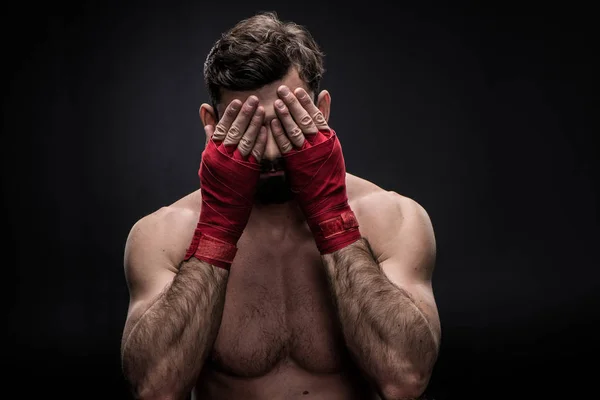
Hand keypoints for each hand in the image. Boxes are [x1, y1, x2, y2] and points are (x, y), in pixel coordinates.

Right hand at [185, 96, 266, 268]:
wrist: (221, 214)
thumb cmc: (214, 187)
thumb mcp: (207, 160)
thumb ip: (209, 137)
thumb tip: (206, 115)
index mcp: (212, 153)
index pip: (221, 128)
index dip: (230, 114)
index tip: (239, 101)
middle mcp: (223, 157)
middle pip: (235, 130)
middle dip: (245, 114)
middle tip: (254, 99)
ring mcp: (236, 165)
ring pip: (246, 140)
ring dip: (255, 124)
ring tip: (263, 109)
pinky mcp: (248, 174)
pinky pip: (256, 154)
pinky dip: (261, 141)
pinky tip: (268, 130)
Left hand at [270, 86, 360, 253]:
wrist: (327, 199)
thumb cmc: (328, 172)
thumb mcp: (331, 143)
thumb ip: (325, 119)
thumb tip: (324, 94)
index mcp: (329, 139)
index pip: (317, 115)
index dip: (306, 102)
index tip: (297, 90)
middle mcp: (320, 145)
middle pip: (305, 120)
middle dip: (294, 104)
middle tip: (283, 90)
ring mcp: (309, 155)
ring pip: (296, 131)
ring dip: (286, 116)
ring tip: (278, 103)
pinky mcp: (297, 165)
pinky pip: (287, 147)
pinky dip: (279, 134)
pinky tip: (271, 124)